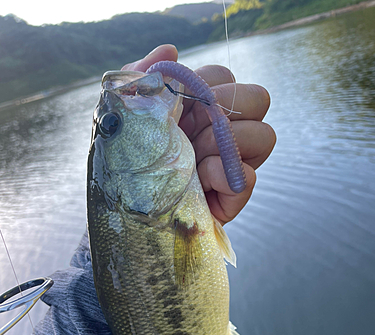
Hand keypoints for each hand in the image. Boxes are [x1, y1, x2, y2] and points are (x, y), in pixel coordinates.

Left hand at [122, 45, 275, 224]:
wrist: (123, 208)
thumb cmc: (123, 160)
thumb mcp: (124, 113)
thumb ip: (143, 76)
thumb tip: (171, 50)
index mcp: (198, 107)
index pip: (226, 76)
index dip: (206, 84)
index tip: (179, 107)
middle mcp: (220, 130)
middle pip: (259, 98)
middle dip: (225, 111)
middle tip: (191, 133)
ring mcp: (230, 162)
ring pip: (265, 136)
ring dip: (225, 144)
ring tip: (193, 161)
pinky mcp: (232, 195)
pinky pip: (249, 178)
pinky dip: (223, 176)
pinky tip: (199, 182)